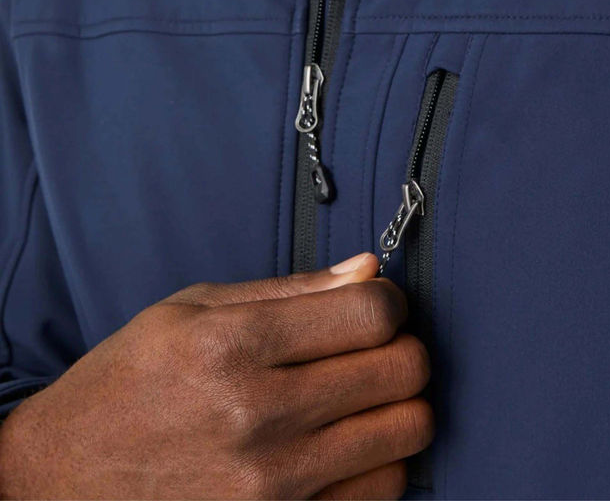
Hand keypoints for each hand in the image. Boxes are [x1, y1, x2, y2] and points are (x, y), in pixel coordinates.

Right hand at [0, 252, 431, 499]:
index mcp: (234, 346)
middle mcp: (258, 416)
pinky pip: (383, 491)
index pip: (373, 313)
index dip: (391, 303)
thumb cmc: (128, 383)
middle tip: (377, 350)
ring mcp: (273, 486)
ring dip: (398, 407)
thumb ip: (291, 291)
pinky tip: (348, 445)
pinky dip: (381, 462)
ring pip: (408, 432)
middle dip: (403, 349)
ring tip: (363, 398)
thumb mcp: (192, 311)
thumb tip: (370, 270)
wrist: (61, 483)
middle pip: (403, 370)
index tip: (379, 308)